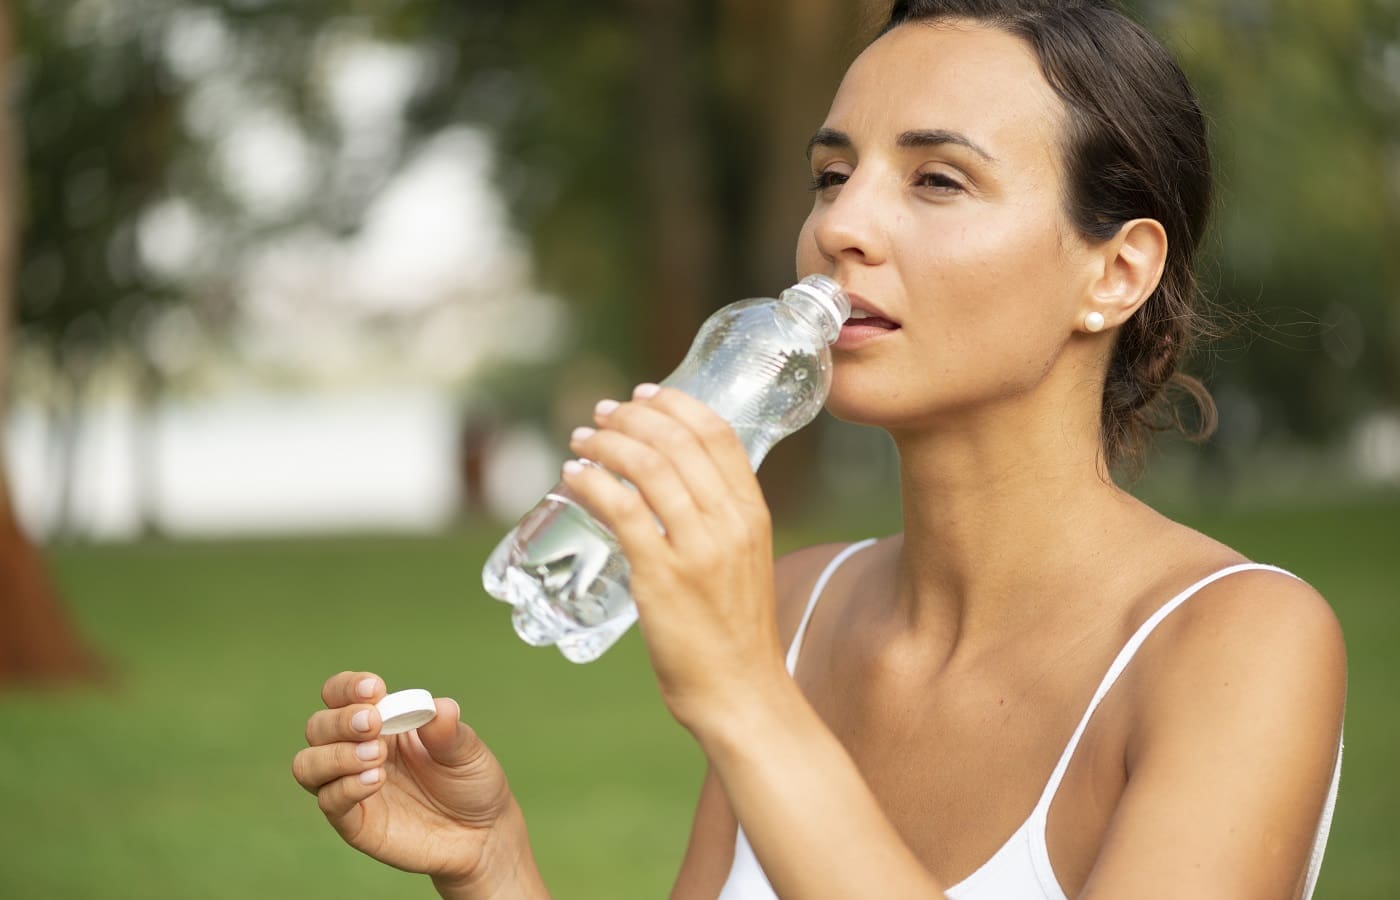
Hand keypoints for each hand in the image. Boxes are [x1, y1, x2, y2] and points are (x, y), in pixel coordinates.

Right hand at [291, 671, 521, 893]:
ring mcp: (351, 786)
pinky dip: (346, 787)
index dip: (348, 687)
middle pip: (318, 726)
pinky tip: (376, 780)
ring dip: (335, 755)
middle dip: (340, 720)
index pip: (341, 694)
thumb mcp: (468, 750)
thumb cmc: (470, 782)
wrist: (482, 834)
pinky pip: (329, 801)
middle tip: (374, 725)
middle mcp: (357, 750)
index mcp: (381, 721)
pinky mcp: (354, 822)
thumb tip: (438, 707)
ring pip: (307, 765)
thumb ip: (449, 730)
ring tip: (376, 757)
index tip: (374, 689)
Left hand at [562, 384, 788, 734]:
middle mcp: (729, 523)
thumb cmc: (736, 634)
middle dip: (631, 416)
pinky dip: (592, 483)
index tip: (644, 393)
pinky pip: (621, 510)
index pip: (717, 433)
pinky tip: (574, 477)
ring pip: (646, 468)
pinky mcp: (661, 577)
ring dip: (606, 443)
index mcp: (752, 513)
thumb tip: (674, 493)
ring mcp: (696, 549)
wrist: (742, 693)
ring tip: (581, 440)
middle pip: (676, 441)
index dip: (676, 403)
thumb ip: (717, 525)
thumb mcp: (743, 562)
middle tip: (600, 414)